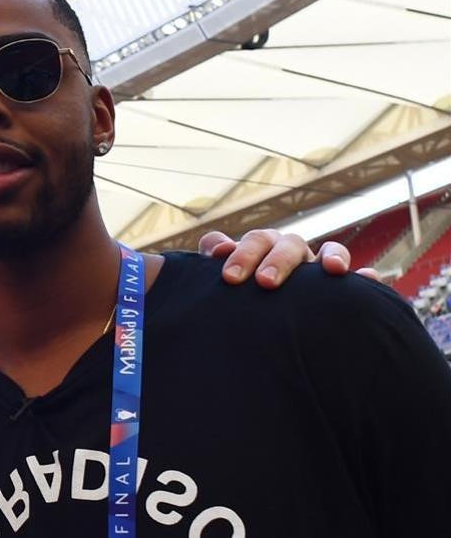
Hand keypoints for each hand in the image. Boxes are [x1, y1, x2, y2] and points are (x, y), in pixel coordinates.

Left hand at [198, 229, 380, 288]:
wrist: (265, 334)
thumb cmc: (237, 306)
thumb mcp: (220, 292)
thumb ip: (207, 269)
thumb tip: (205, 252)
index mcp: (256, 250)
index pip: (245, 242)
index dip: (234, 250)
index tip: (224, 270)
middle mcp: (285, 253)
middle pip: (282, 242)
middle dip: (274, 259)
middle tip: (264, 282)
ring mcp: (313, 267)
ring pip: (324, 249)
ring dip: (329, 255)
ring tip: (332, 269)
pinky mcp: (338, 287)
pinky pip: (358, 278)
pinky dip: (364, 276)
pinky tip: (369, 278)